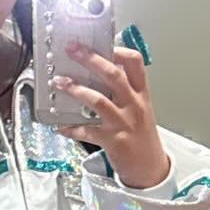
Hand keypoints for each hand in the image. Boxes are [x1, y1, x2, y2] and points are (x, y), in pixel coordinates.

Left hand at [54, 40, 171, 187]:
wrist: (150, 167)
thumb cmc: (141, 136)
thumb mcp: (139, 108)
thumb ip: (124, 90)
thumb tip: (100, 71)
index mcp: (141, 94)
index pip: (135, 64)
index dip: (118, 50)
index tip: (103, 43)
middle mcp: (133, 105)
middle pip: (113, 76)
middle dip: (91, 59)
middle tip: (72, 49)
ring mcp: (123, 122)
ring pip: (98, 100)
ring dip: (76, 89)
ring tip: (59, 82)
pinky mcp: (113, 141)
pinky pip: (88, 131)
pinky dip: (72, 128)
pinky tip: (60, 126)